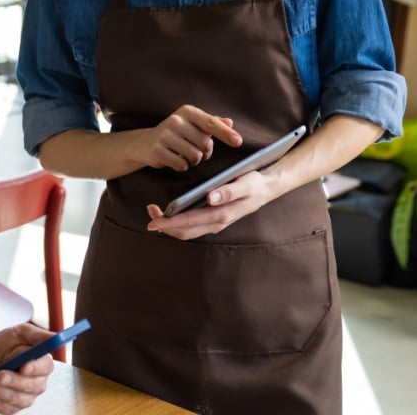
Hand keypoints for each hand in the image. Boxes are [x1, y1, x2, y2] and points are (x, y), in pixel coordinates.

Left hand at [0, 323, 52, 413]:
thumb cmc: (2, 347)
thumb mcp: (17, 333)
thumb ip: (36, 334)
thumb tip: (53, 337)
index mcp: (42, 362)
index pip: (45, 367)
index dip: (36, 368)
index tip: (24, 366)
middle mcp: (37, 382)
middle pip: (32, 386)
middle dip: (14, 381)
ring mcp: (25, 397)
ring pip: (16, 399)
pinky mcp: (12, 408)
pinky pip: (4, 408)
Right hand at [137, 105, 240, 170]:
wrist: (145, 143)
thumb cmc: (175, 133)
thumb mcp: (193, 124)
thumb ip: (212, 123)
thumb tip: (230, 122)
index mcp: (187, 112)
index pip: (211, 123)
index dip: (226, 133)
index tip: (238, 142)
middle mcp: (176, 120)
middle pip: (205, 144)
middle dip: (205, 152)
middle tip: (195, 150)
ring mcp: (165, 135)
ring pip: (195, 156)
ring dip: (193, 160)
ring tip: (183, 154)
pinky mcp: (157, 150)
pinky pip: (181, 165)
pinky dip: (182, 166)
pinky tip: (174, 159)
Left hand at [145, 166, 279, 239]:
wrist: (268, 188)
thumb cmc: (254, 183)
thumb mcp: (245, 184)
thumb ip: (228, 191)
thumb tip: (210, 198)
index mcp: (221, 215)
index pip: (189, 222)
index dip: (169, 223)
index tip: (153, 221)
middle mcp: (217, 223)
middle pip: (185, 232)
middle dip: (165, 226)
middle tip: (149, 212)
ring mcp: (215, 223)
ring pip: (188, 231)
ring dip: (170, 225)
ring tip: (155, 211)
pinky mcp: (214, 219)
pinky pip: (193, 226)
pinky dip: (178, 222)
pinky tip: (170, 212)